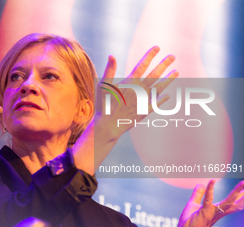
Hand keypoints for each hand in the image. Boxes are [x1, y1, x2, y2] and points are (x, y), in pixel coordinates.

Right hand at [74, 47, 177, 172]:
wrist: (107, 125)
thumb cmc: (103, 105)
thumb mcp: (103, 86)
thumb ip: (109, 70)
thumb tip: (112, 55)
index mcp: (129, 83)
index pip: (142, 65)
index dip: (150, 55)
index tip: (157, 47)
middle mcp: (139, 90)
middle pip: (154, 75)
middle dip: (164, 64)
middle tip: (172, 56)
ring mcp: (143, 101)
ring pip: (159, 88)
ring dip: (168, 79)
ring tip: (177, 71)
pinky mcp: (144, 112)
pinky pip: (156, 104)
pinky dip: (162, 99)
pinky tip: (168, 95)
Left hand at [166, 180, 243, 226]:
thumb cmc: (189, 222)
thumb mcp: (193, 205)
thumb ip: (198, 195)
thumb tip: (201, 184)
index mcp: (217, 212)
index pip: (232, 204)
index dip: (239, 197)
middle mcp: (217, 213)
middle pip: (234, 204)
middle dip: (243, 195)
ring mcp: (212, 213)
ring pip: (228, 202)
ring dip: (236, 192)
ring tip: (243, 183)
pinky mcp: (204, 212)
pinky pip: (208, 200)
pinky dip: (210, 189)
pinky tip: (212, 180)